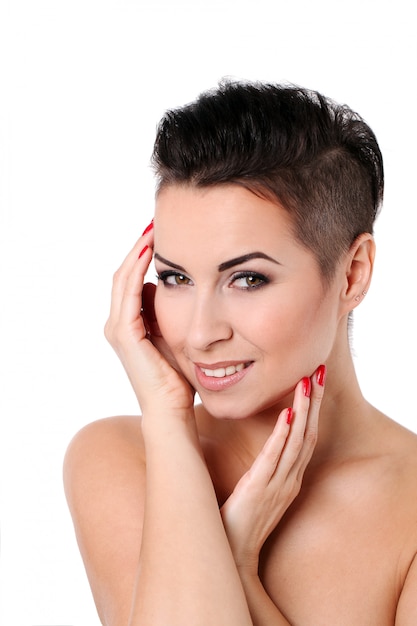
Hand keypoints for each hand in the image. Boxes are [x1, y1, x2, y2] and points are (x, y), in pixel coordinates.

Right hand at [104, 224, 194, 418]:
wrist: (171, 409)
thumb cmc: (177, 377)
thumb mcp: (173, 336)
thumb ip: (167, 313)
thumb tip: (171, 285)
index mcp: (128, 323)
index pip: (131, 278)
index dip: (143, 254)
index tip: (162, 232)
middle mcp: (117, 323)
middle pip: (123, 273)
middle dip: (139, 246)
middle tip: (156, 221)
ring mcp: (118, 328)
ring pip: (123, 278)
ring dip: (138, 252)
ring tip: (154, 228)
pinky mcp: (126, 335)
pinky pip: (129, 293)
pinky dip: (137, 269)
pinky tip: (152, 251)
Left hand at [220, 368, 324, 574]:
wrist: (233, 554)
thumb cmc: (242, 520)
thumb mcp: (259, 489)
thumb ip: (265, 467)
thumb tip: (263, 444)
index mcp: (289, 478)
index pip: (306, 437)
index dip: (312, 408)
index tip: (312, 381)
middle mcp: (289, 479)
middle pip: (308, 434)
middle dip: (313, 401)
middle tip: (318, 371)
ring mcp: (276, 485)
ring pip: (296, 442)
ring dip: (302, 410)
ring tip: (305, 383)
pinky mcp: (258, 490)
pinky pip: (273, 460)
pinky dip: (280, 437)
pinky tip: (286, 416)